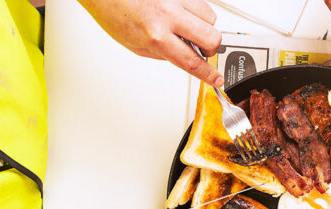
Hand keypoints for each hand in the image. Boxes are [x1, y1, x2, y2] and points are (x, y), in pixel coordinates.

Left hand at [78, 0, 223, 86]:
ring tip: (187, 27)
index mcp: (156, 36)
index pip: (192, 61)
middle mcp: (168, 15)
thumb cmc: (113, 12)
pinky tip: (179, 12)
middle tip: (202, 49)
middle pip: (212, 37)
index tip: (217, 78)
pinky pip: (199, 1)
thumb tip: (184, 57)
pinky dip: (194, 10)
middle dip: (211, 48)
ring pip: (210, 17)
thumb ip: (163, 54)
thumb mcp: (136, 45)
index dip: (208, 74)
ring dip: (203, 26)